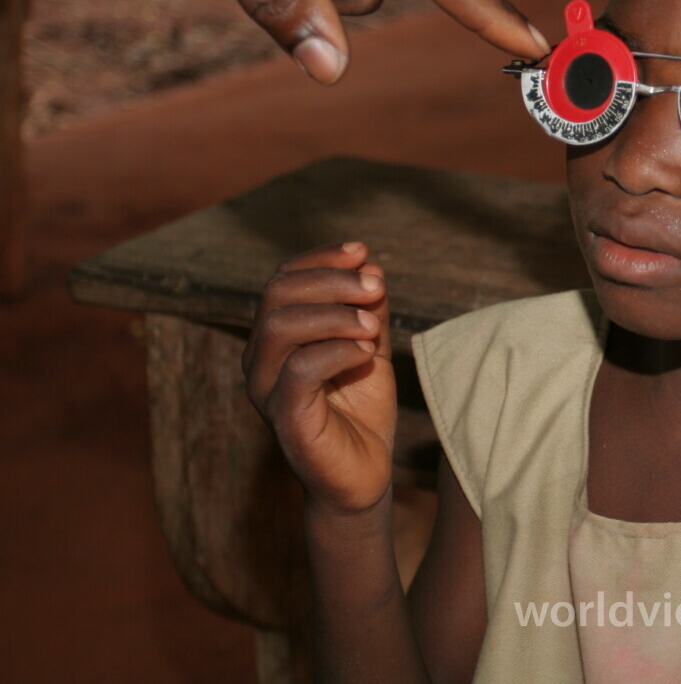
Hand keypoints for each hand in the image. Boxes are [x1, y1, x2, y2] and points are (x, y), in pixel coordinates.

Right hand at [244, 241, 395, 514]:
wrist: (366, 474)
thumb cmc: (362, 409)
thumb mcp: (370, 346)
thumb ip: (368, 308)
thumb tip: (371, 267)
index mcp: (277, 337)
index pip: (284, 280)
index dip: (321, 260)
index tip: (362, 252)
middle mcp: (261, 358)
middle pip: (277, 294)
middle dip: (331, 281)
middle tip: (375, 287)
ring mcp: (267, 388)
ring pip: (281, 326)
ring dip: (334, 314)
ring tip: (373, 324)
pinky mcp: (284, 417)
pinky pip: (299, 370)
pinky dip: (336, 351)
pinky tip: (366, 353)